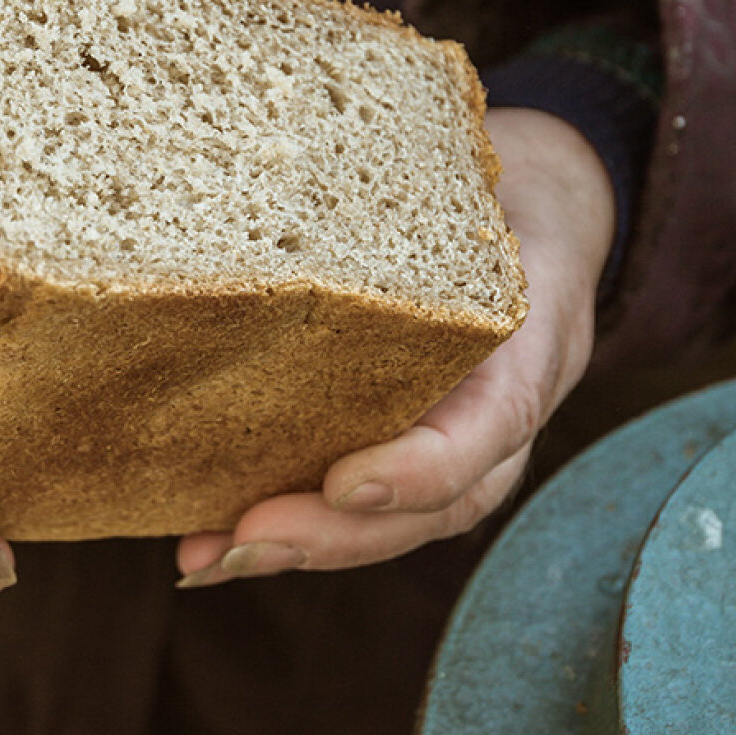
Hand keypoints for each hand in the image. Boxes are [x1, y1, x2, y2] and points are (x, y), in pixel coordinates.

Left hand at [177, 107, 615, 585]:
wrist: (533, 213)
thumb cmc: (497, 202)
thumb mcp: (485, 196)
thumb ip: (434, 217)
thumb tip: (299, 176)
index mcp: (523, 358)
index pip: (486, 432)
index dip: (420, 470)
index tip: (345, 480)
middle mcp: (488, 422)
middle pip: (425, 508)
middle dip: (330, 536)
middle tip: (237, 543)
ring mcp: (449, 443)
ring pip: (385, 522)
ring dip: (294, 546)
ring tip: (201, 557)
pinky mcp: (397, 438)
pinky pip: (351, 498)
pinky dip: (283, 521)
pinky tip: (205, 537)